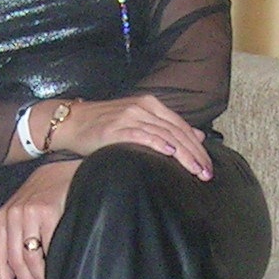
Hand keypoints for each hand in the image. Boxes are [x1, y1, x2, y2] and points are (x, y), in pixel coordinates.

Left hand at [0, 159, 77, 278]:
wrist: (65, 166)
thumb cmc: (48, 193)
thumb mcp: (25, 211)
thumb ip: (19, 235)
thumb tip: (19, 273)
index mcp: (2, 218)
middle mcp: (11, 215)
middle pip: (15, 262)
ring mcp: (28, 213)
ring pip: (30, 258)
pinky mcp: (47, 211)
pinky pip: (48, 247)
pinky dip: (53, 265)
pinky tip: (59, 274)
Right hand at [50, 95, 210, 179]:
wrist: (71, 121)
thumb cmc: (103, 125)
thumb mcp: (138, 121)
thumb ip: (166, 127)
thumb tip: (197, 136)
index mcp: (151, 105)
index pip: (181, 126)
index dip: (197, 147)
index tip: (207, 165)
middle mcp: (143, 108)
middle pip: (177, 132)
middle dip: (194, 154)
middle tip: (206, 173)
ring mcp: (130, 116)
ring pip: (165, 135)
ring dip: (183, 155)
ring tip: (195, 171)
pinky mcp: (116, 128)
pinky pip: (142, 136)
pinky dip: (158, 144)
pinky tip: (170, 154)